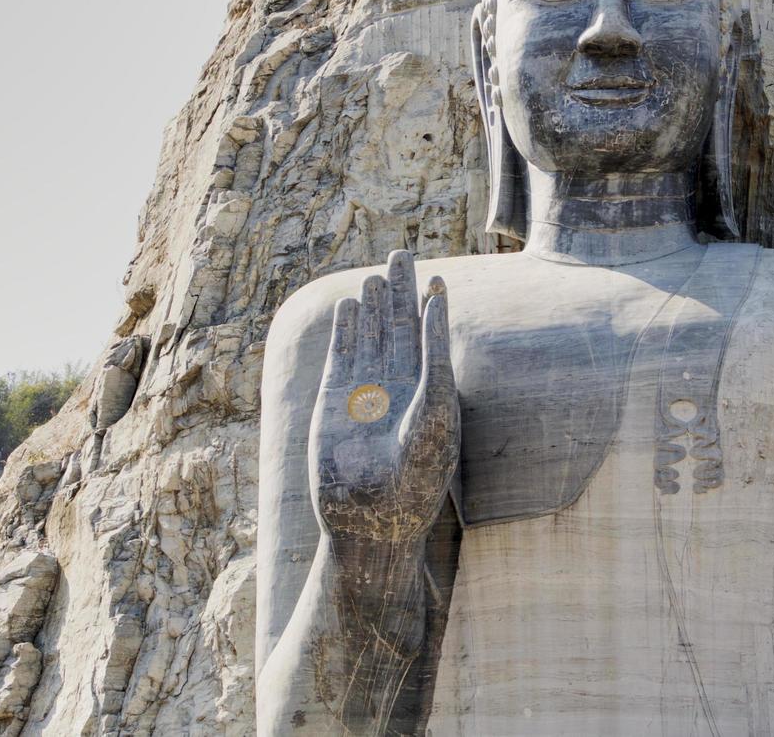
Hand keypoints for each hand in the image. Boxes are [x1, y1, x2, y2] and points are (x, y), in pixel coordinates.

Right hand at [309, 250, 458, 543]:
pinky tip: (351, 304)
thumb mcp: (437, 410)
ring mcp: (366, 392)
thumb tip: (438, 302)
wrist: (373, 518)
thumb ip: (437, 356)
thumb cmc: (417, 474)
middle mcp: (400, 388)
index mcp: (433, 391)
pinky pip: (342, 355)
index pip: (432, 338)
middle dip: (400, 292)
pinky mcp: (334, 400)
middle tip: (401, 254)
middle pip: (399, 327)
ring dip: (373, 305)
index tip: (436, 279)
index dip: (432, 307)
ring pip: (370, 337)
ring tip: (377, 274)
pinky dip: (346, 329)